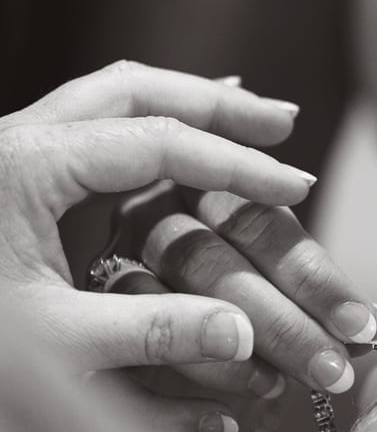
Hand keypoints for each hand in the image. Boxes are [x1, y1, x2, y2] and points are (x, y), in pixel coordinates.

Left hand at [0, 60, 316, 371]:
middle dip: (215, 104)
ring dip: (184, 106)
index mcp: (24, 164)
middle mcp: (20, 141)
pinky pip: (96, 129)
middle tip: (280, 122)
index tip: (294, 186)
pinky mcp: (21, 178)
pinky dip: (152, 130)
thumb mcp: (54, 341)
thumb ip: (150, 333)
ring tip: (247, 119)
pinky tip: (186, 152)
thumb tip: (245, 335)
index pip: (157, 142)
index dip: (235, 164)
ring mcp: (19, 153)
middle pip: (135, 89)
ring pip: (112, 98)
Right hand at [107, 180, 376, 397]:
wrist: (114, 282)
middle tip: (334, 373)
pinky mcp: (67, 326)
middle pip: (210, 265)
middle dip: (283, 325)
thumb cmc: (231, 271)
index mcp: (202, 180)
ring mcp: (100, 270)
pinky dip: (172, 402)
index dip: (315, 280)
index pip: (259, 225)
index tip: (362, 327)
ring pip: (157, 309)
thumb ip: (306, 278)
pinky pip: (117, 366)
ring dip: (227, 359)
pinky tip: (225, 423)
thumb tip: (372, 327)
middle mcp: (145, 216)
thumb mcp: (265, 252)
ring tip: (277, 389)